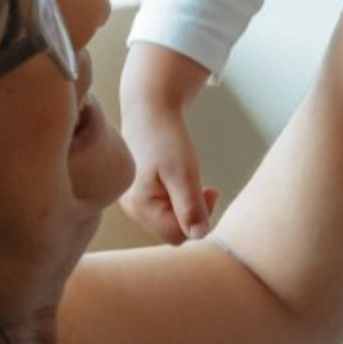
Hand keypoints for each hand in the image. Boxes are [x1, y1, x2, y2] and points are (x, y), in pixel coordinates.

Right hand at [117, 47, 217, 241]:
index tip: (211, 191)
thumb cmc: (166, 137)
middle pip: (172, 230)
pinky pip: (163, 208)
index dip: (198, 219)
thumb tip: (199, 234)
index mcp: (140, 205)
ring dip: (185, 205)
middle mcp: (131, 208)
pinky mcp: (137, 192)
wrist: (149, 108)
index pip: (177, 235)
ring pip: (168, 220)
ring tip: (189, 179)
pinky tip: (178, 178)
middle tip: (205, 187)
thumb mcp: (183, 172)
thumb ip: (190, 206)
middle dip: (192, 213)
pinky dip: (176, 198)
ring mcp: (132, 201)